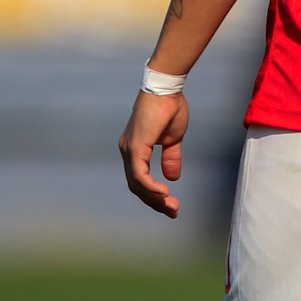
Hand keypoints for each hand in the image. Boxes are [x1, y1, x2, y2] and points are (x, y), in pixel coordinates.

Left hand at [118, 89, 189, 217]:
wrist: (166, 88)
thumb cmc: (169, 107)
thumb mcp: (172, 139)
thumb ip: (171, 157)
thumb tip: (171, 178)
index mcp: (135, 149)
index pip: (140, 179)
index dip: (154, 195)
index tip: (171, 205)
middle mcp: (127, 151)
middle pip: (137, 186)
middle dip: (155, 202)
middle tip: (174, 212)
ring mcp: (129, 149)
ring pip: (137, 184)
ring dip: (154, 199)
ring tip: (172, 206)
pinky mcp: (135, 147)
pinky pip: (139, 175)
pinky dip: (151, 187)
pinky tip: (164, 194)